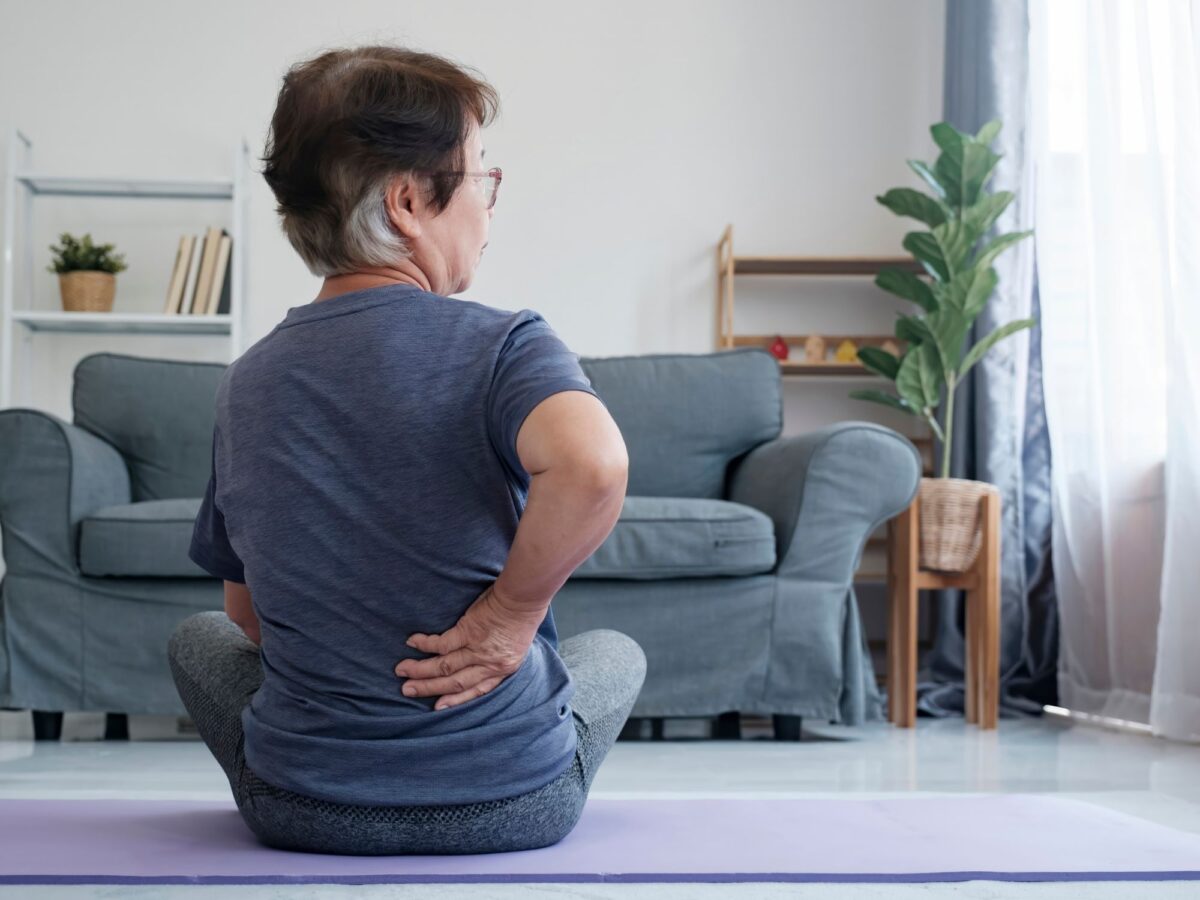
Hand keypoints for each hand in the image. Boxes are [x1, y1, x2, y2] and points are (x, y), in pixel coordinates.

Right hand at [394, 582, 545, 709]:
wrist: (524, 597)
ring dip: (421, 670)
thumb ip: (498, 656)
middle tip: (407, 690)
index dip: (456, 700)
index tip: (438, 707)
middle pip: (455, 682)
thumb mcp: (516, 646)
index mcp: (503, 669)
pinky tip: (412, 643)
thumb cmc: (523, 616)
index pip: (477, 690)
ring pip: (444, 665)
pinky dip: (425, 644)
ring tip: (402, 670)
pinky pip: (441, 643)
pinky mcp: (468, 631)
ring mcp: (477, 648)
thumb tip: (480, 661)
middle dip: (429, 688)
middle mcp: (489, 663)